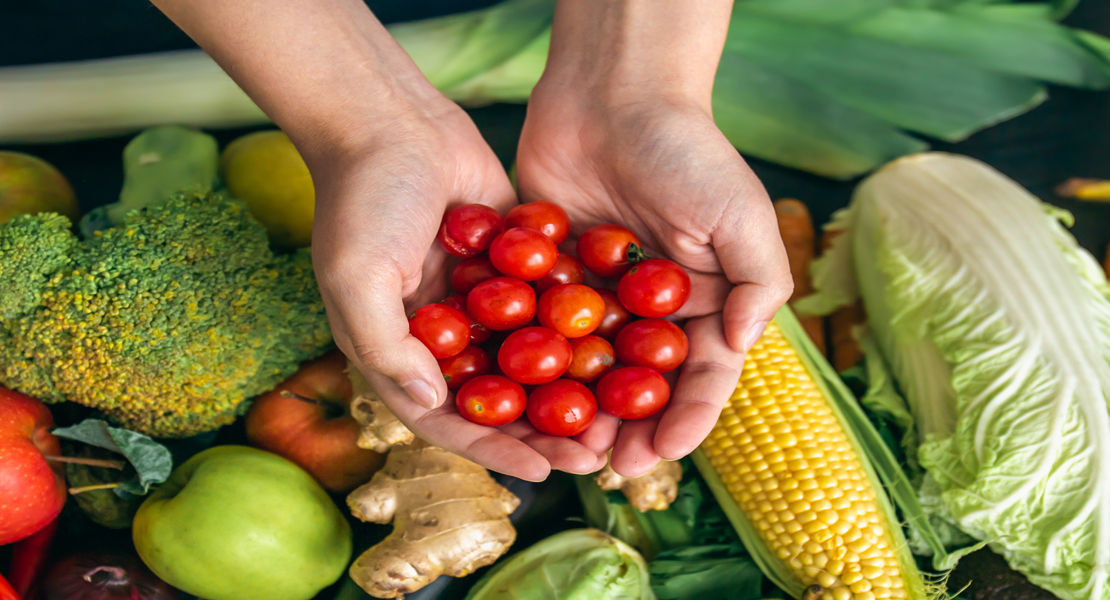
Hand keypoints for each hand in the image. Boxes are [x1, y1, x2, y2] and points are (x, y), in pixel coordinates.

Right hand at [306, 96, 605, 481]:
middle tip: (597, 453)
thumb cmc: (362, 200)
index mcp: (401, 352)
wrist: (391, 120)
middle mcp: (445, 336)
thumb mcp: (357, 278)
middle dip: (547, 429)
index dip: (496, 450)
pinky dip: (581, 327)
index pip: (451, 420)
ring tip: (621, 412)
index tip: (545, 472)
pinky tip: (626, 346)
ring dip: (574, 387)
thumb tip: (432, 402)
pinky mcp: (515, 266)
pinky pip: (551, 306)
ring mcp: (483, 301)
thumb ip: (387, 345)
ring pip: (535, 359)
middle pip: (502, 400)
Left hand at [516, 53, 792, 477]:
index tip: (665, 454)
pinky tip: (516, 394)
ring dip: (577, 409)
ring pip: (588, 368)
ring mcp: (598, 295)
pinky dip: (530, 361)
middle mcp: (650, 308)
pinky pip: (540, 325)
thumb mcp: (742, 214)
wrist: (615, 94)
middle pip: (641, 384)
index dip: (687, 418)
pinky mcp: (549, 275)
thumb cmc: (689, 151)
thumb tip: (743, 348)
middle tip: (606, 466)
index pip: (701, 375)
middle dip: (628, 428)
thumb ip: (758, 282)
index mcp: (704, 302)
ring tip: (561, 445)